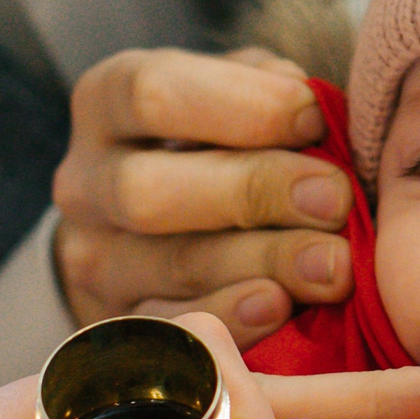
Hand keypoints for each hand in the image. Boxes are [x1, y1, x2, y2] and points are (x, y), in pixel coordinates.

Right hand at [52, 47, 355, 345]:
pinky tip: (281, 307)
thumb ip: (265, 85)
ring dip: (262, 263)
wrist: (156, 227)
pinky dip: (233, 320)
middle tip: (334, 198)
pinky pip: (174, 333)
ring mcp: (94, 261)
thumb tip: (309, 109)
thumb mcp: (231, 89)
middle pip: (149, 191)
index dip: (241, 106)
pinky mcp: (119, 325)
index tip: (315, 118)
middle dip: (253, 192)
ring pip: (172, 266)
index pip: (152, 94)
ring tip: (333, 264)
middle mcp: (84, 183)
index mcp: (106, 102)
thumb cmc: (216, 138)